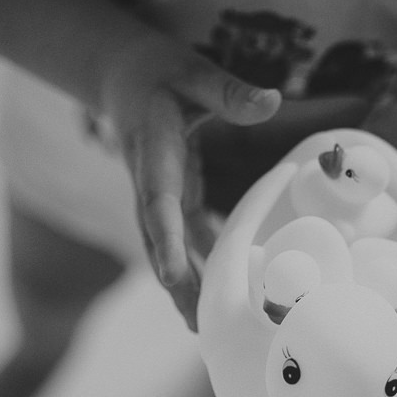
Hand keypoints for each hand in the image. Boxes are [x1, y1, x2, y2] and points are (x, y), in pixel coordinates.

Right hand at [101, 35, 281, 330]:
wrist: (122, 74)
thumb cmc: (156, 69)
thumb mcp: (191, 71)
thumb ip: (227, 91)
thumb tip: (273, 102)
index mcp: (153, 153)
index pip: (156, 202)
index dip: (163, 240)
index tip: (169, 277)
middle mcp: (150, 181)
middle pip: (158, 241)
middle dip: (175, 284)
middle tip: (196, 327)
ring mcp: (160, 192)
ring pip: (168, 246)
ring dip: (185, 283)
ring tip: (204, 326)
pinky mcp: (173, 192)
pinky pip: (184, 233)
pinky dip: (200, 259)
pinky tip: (222, 283)